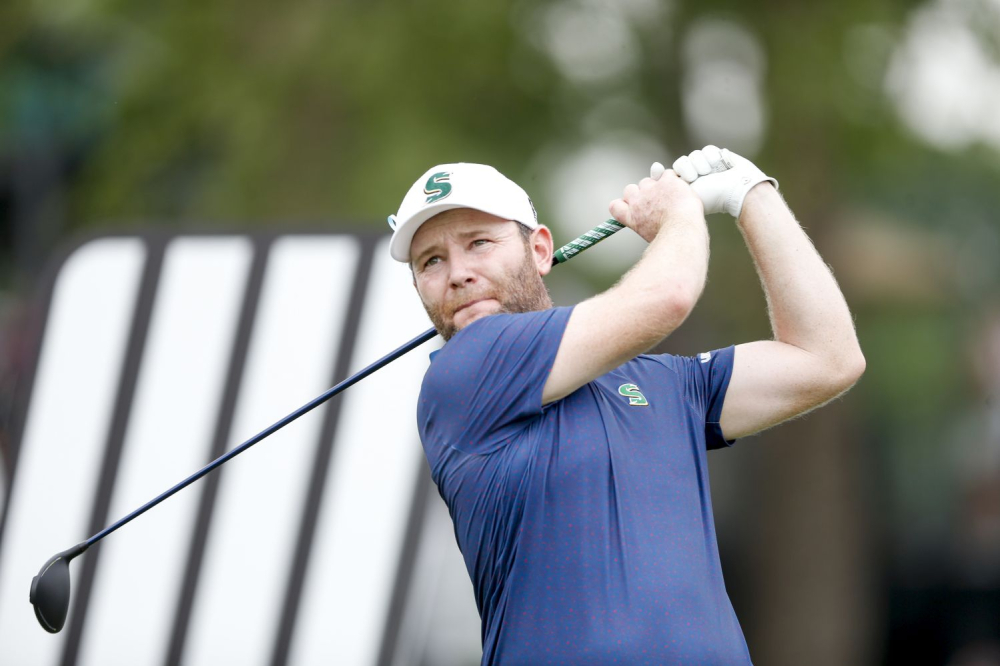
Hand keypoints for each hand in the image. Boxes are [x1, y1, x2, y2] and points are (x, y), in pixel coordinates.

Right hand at [609, 170, 703, 242]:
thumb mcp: (650, 235)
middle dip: (640, 192)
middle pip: (630, 189)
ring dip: (656, 185)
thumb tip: (650, 223)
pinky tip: (679, 190)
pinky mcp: (666, 181)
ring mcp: (651, 189)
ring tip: (670, 197)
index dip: (622, 203)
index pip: (615, 206)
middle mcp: (638, 201)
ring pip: (649, 180)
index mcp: (632, 217)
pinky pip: (667, 174)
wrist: (681, 230)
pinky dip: (673, 180)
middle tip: (654, 200)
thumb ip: (646, 225)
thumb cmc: (670, 237)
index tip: (630, 204)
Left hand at [651, 146, 776, 217]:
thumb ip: (669, 182)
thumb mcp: (686, 193)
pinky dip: (712, 157)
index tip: (665, 172)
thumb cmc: (712, 196)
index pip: (671, 173)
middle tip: (695, 178)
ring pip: (694, 156)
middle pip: (682, 163)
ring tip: (709, 173)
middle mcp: (695, 175)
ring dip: (701, 165)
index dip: (671, 172)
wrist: (738, 190)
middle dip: (688, 170)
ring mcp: (706, 166)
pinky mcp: (717, 156)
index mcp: (686, 187)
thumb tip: (655, 167)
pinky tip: (718, 165)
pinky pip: (707, 149)